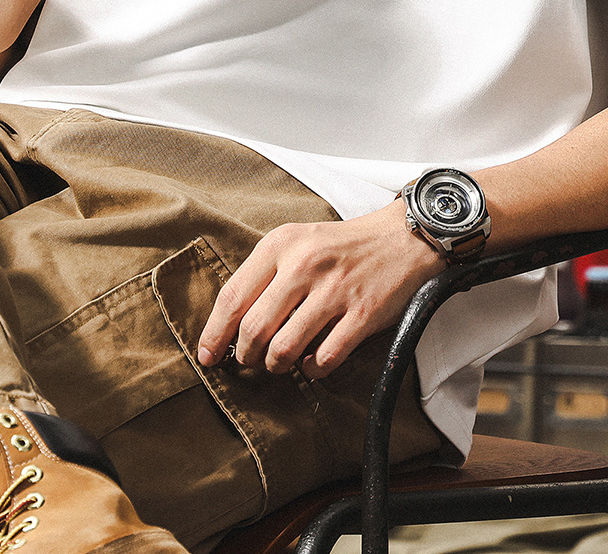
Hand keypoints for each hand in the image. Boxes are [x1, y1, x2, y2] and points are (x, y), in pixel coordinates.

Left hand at [197, 203, 443, 379]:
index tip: (207, 356)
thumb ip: (264, 276)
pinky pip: (324, 358)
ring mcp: (335, 290)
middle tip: (250, 360)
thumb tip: (231, 326)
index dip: (214, 334)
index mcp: (281, 244)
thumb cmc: (340, 247)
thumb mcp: (297, 243)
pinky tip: (313, 360)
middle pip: (253, 329)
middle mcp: (304, 265)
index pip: (233, 296)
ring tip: (280, 361)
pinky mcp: (362, 314)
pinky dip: (312, 368)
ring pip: (284, 349)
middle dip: (245, 355)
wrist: (400, 238)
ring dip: (276, 365)